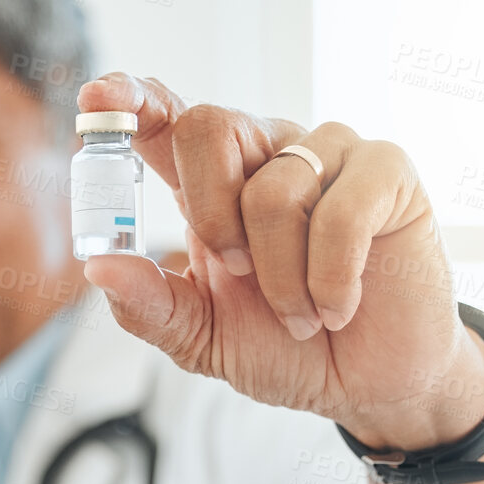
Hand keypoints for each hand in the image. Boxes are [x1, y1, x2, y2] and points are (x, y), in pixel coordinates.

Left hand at [77, 73, 483, 451]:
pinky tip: (341, 305)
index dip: (130, 99)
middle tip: (239, 274)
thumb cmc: (285, 347)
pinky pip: (341, 209)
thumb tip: (98, 267)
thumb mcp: (201, 337)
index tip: (96, 100)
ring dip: (281, 276)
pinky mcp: (386, 172)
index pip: (164, 119)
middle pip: (207, 125)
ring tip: (302, 313)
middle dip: (211, 213)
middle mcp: (266, 155)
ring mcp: (328, 155)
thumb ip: (149, 304)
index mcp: (212, 185)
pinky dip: (331, 277)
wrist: (366, 384)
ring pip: (273, 186)